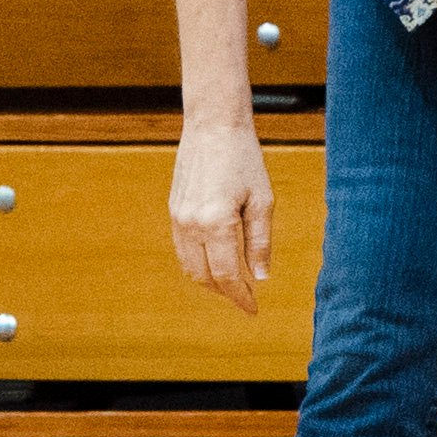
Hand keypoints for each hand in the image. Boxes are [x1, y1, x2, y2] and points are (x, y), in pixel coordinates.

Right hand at [168, 116, 273, 313]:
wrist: (213, 126)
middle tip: (246, 298)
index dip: (241, 297)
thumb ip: (261, 241)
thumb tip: (261, 277)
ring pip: (189, 267)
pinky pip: (182, 250)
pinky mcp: (173, 210)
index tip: (254, 310)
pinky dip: (197, 264)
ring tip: (232, 284)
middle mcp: (192, 224)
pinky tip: (215, 262)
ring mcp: (178, 218)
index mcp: (217, 223)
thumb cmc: (244, 159)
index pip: (228, 276)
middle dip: (226, 293)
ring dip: (209, 281)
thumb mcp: (262, 200)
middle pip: (205, 277)